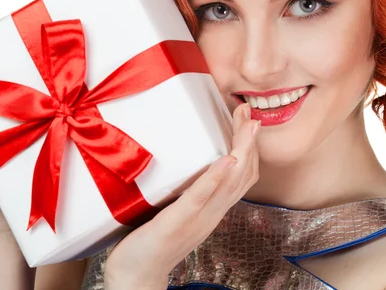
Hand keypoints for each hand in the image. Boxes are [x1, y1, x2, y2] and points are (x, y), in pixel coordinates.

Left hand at [104, 102, 259, 289]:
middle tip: (248, 113)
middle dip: (249, 141)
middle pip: (243, 175)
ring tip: (246, 126)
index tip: (247, 122)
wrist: (135, 278)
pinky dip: (215, 177)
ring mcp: (197, 219)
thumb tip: (185, 161)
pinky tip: (226, 159)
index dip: (250, 148)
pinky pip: (200, 198)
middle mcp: (212, 214)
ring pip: (230, 183)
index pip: (242, 177)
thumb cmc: (151, 243)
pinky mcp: (176, 222)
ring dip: (242, 150)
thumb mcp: (177, 212)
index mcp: (213, 210)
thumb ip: (187, 191)